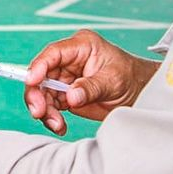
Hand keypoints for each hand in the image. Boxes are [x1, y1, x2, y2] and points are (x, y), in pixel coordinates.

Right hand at [25, 30, 159, 135]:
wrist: (139, 93)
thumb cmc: (130, 77)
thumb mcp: (113, 81)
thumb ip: (91, 88)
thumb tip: (70, 97)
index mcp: (80, 46)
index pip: (53, 54)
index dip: (39, 67)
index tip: (33, 82)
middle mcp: (68, 61)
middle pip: (41, 75)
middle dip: (37, 95)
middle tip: (40, 112)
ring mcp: (65, 78)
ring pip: (42, 93)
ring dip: (45, 111)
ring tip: (57, 124)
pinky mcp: (65, 95)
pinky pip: (50, 106)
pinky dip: (51, 118)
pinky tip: (60, 126)